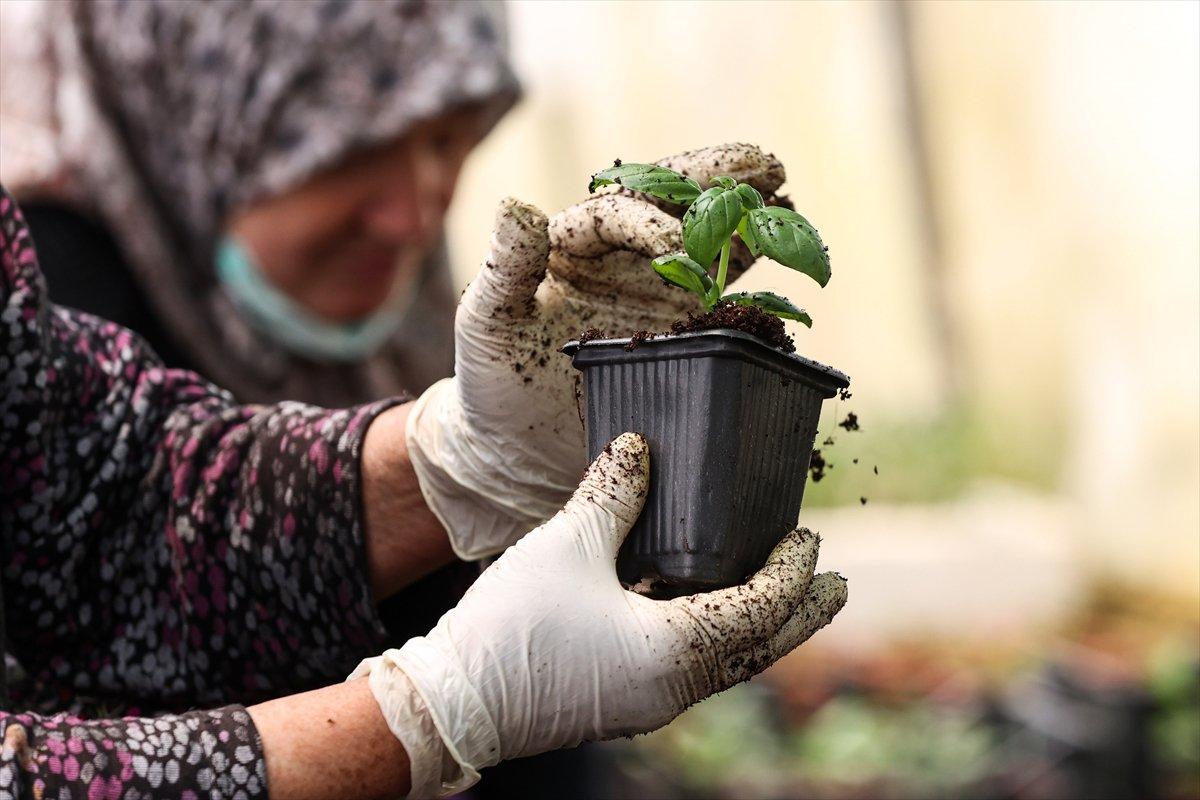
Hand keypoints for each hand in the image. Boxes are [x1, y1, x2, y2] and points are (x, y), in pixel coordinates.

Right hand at [352, 433, 846, 796]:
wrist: (454, 702)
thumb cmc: (513, 628)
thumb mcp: (568, 547)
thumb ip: (612, 494)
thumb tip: (639, 445)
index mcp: (676, 652)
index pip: (760, 609)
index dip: (790, 573)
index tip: (809, 538)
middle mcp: (673, 686)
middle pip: (759, 648)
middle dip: (800, 613)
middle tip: (834, 584)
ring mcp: (648, 700)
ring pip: (728, 661)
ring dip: (760, 625)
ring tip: (782, 593)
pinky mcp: (621, 698)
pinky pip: (691, 665)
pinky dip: (714, 633)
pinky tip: (702, 605)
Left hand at [407, 143, 789, 558]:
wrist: (521, 452)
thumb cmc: (493, 381)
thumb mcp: (488, 321)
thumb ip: (505, 265)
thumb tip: (517, 204)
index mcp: (570, 244)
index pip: (616, 212)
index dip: (650, 221)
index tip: (678, 247)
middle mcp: (620, 259)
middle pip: (674, 205)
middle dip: (718, 182)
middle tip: (766, 167)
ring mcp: (658, 295)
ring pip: (710, 242)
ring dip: (748, 220)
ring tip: (786, 199)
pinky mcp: (685, 335)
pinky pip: (727, 299)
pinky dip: (757, 280)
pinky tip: (788, 262)